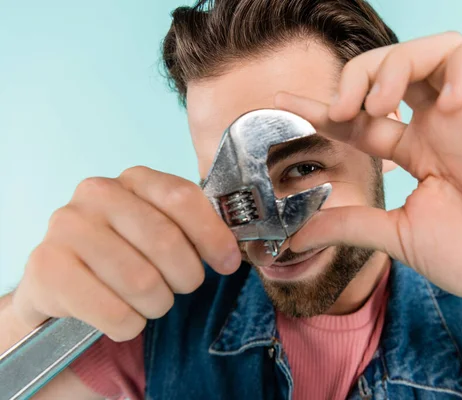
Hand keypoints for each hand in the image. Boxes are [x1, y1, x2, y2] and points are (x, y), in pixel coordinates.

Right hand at [12, 167, 240, 340]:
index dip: (213, 235)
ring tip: (150, 301)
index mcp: (134, 179)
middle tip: (180, 287)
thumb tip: (231, 254)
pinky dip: (129, 324)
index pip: (183, 198)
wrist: (63, 278)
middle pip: (165, 242)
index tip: (227, 263)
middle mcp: (97, 193)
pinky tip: (124, 317)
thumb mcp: (162, 230)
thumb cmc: (125, 252)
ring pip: (142, 282)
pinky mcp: (47, 267)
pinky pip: (113, 313)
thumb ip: (196, 230)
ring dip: (157, 304)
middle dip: (186, 277)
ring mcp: (67, 227)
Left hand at [275, 32, 461, 320]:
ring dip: (400, 62)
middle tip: (342, 106)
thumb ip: (350, 225)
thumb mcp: (400, 236)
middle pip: (396, 67)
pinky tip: (453, 100)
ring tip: (382, 102)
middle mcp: (448, 122)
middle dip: (359, 73)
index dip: (323, 105)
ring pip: (440, 47)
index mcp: (420, 149)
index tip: (283, 103)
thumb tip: (295, 235)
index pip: (364, 114)